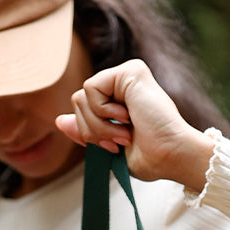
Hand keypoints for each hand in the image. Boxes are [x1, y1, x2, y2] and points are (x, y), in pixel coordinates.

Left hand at [56, 59, 214, 191]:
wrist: (171, 156)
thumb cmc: (151, 158)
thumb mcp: (108, 147)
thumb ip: (85, 131)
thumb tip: (59, 120)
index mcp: (119, 101)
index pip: (82, 110)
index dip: (89, 133)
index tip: (114, 147)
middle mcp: (123, 84)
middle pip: (77, 102)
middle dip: (91, 130)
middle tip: (120, 140)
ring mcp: (126, 75)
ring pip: (81, 97)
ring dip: (99, 125)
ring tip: (125, 132)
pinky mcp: (129, 70)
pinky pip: (90, 88)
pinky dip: (102, 112)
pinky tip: (127, 117)